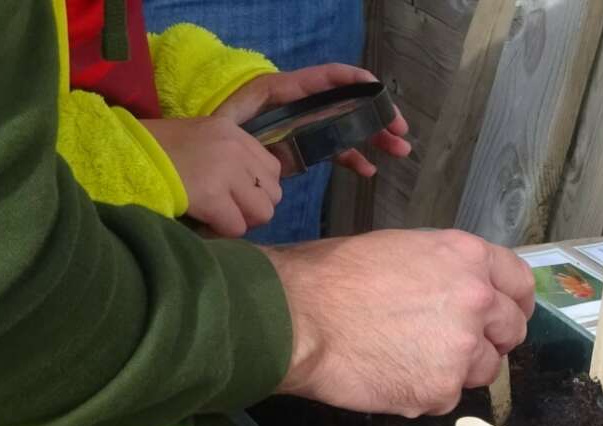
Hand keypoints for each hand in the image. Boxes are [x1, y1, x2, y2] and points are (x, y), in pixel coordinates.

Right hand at [140, 116, 280, 237]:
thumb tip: (255, 193)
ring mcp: (225, 169)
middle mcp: (235, 147)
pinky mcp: (211, 194)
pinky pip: (236, 227)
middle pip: (274, 194)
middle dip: (251, 208)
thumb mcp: (198, 141)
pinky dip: (220, 232)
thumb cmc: (153, 152)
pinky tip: (201, 222)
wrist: (117, 153)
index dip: (256, 190)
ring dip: (240, 221)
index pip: (272, 170)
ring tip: (214, 217)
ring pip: (262, 213)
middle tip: (225, 210)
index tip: (233, 196)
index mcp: (232, 132)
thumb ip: (229, 158)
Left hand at [215, 64, 412, 177]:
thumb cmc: (214, 135)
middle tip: (400, 131)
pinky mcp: (304, 146)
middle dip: (377, 115)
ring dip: (374, 138)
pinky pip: (335, 149)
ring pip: (347, 127)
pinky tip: (368, 171)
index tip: (379, 92)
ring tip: (399, 150)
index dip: (355, 82)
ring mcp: (304, 126)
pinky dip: (353, 158)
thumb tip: (294, 129)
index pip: (326, 78)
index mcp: (284, 91)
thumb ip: (261, 124)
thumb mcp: (233, 123)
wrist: (202, 159)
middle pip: (346, 103)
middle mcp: (300, 105)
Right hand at [264, 230, 536, 416]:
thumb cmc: (331, 277)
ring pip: (484, 368)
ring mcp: (462, 348)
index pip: (520, 282)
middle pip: (512, 330)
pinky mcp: (441, 389)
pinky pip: (448, 396)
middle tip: (455, 343)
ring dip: (458, 368)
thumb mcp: (400, 250)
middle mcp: (477, 300)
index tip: (507, 314)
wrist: (294, 316)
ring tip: (410, 357)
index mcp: (467, 257)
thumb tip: (461, 292)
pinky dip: (425, 391)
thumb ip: (444, 272)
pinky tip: (391, 374)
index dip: (514, 302)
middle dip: (491, 339)